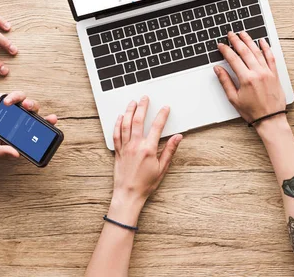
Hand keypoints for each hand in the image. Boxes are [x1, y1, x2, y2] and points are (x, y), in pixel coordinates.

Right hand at [0, 90, 57, 157]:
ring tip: (25, 106)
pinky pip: (19, 96)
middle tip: (52, 119)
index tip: (50, 137)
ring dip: (32, 106)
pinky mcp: (8, 99)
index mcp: (11, 138)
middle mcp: (15, 125)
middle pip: (36, 122)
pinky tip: (7, 102)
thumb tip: (16, 155)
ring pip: (31, 107)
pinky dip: (16, 97)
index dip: (42, 137)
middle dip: (47, 121)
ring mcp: (13, 111)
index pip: (31, 138)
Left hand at [110, 96, 181, 217]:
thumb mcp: (162, 168)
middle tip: (145, 98)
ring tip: (132, 102)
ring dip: (128, 111)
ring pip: (125, 124)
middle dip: (142, 107)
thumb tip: (178, 137)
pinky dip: (117, 124)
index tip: (165, 108)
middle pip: (137, 121)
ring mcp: (125, 148)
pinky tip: (119, 117)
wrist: (128, 194)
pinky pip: (116, 134)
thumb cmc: (146, 184)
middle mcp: (135, 146)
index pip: (156, 127)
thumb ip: (169, 150)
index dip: (162, 115)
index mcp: (148, 149)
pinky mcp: (117, 151)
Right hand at [214, 32, 285, 124]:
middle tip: (230, 34)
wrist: (270, 119)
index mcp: (246, 78)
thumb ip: (225, 81)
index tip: (221, 45)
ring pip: (257, 51)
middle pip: (245, 51)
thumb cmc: (252, 111)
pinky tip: (262, 41)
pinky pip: (270, 57)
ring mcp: (267, 72)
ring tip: (243, 34)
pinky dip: (266, 48)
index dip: (225, 50)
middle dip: (236, 41)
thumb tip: (217, 69)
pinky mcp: (274, 74)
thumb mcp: (233, 98)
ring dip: (249, 41)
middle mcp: (257, 73)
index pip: (233, 59)